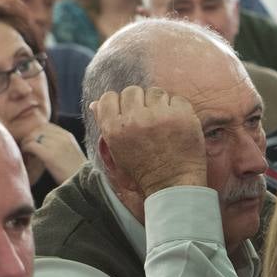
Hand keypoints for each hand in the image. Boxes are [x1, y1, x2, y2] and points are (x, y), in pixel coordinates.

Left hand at [19, 118, 85, 184]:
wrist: (85, 184)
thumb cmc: (76, 174)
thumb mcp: (70, 154)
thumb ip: (59, 145)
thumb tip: (43, 144)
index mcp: (68, 136)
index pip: (46, 126)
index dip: (36, 133)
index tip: (32, 143)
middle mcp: (62, 137)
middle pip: (37, 129)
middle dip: (29, 137)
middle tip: (26, 148)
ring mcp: (57, 145)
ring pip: (32, 136)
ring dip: (25, 143)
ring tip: (26, 153)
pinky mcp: (50, 155)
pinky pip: (31, 145)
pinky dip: (25, 149)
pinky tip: (27, 157)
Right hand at [90, 86, 206, 197]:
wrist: (173, 185)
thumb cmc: (144, 170)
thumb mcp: (117, 151)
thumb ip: (106, 125)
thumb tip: (95, 104)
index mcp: (115, 129)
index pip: (108, 97)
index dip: (118, 103)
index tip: (127, 113)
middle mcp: (135, 120)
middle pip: (131, 91)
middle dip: (139, 102)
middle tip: (147, 119)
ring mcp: (160, 116)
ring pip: (154, 92)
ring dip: (158, 104)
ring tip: (162, 122)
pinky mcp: (182, 115)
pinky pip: (176, 98)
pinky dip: (177, 109)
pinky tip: (176, 124)